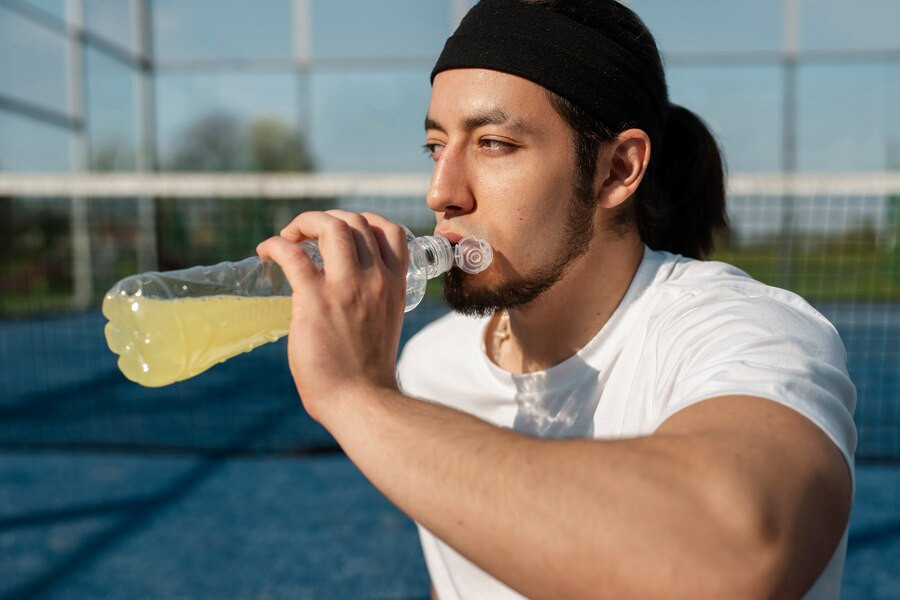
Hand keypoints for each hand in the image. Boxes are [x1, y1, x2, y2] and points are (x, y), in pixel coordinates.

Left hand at [256, 210, 408, 424]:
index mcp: (394, 285)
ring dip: (304, 222)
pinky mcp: (315, 299)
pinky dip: (275, 245)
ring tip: (288, 236)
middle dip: (327, 218)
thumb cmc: (368, 374)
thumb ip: (372, 301)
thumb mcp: (385, 323)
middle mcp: (374, 278)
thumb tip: (344, 296)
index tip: (344, 231)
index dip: (365, 221)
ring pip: (330, 226)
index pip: (390, 231)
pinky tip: (265, 252)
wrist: (361, 401)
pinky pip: (292, 255)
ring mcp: (346, 287)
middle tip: (306, 235)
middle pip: (355, 221)